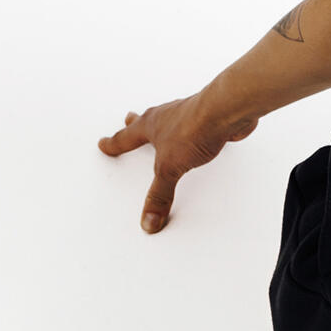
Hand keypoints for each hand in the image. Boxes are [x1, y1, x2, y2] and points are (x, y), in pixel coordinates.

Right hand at [97, 90, 257, 232]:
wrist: (225, 111)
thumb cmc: (194, 127)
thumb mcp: (170, 167)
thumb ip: (160, 194)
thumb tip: (148, 219)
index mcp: (150, 125)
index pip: (125, 138)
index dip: (114, 144)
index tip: (104, 144)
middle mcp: (166, 116)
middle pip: (145, 120)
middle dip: (135, 123)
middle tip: (128, 120)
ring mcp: (187, 115)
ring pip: (169, 120)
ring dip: (164, 125)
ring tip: (164, 130)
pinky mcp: (207, 120)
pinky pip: (195, 127)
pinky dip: (191, 133)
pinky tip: (199, 138)